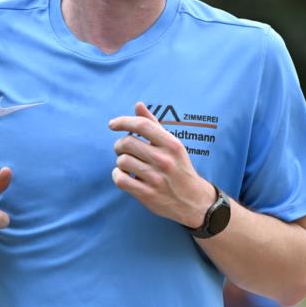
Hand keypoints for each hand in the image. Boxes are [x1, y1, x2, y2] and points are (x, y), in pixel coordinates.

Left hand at [108, 102, 215, 226]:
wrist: (193, 202)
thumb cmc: (179, 169)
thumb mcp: (173, 146)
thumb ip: (154, 125)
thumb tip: (138, 105)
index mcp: (172, 144)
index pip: (142, 125)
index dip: (123, 121)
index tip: (112, 125)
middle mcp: (164, 160)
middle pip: (127, 143)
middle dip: (120, 145)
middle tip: (123, 151)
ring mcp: (156, 178)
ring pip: (122, 161)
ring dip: (120, 162)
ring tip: (128, 166)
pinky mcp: (147, 194)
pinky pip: (120, 179)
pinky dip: (118, 176)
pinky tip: (124, 176)